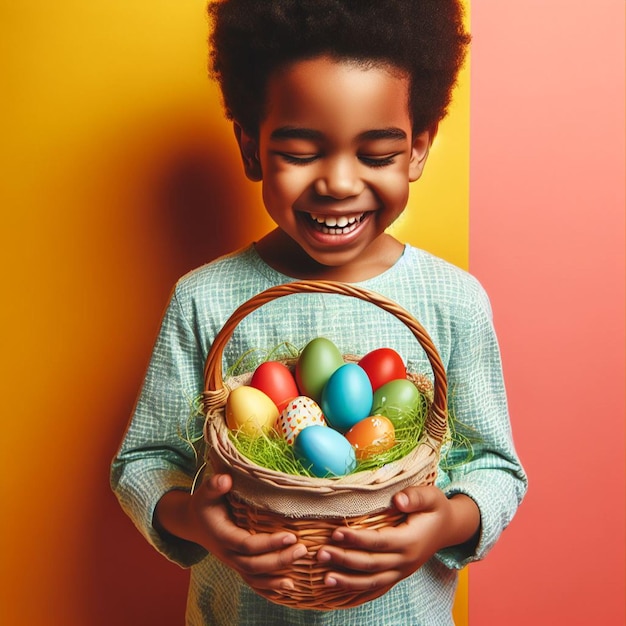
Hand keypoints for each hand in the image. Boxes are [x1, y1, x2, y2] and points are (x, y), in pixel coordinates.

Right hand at [154, 473, 307, 592]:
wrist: (194, 523)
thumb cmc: (205, 504)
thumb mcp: (206, 492)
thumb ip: (215, 485)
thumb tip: (226, 480)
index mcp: (222, 536)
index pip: (247, 545)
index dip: (269, 543)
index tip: (291, 535)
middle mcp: (227, 554)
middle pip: (254, 565)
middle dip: (279, 560)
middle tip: (303, 550)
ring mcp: (233, 563)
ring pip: (254, 578)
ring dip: (276, 580)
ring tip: (297, 579)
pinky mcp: (238, 566)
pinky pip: (254, 583)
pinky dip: (270, 590)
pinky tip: (288, 590)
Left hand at [315, 486, 479, 598]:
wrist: (448, 528)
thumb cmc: (435, 508)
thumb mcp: (431, 496)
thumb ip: (416, 497)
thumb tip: (398, 499)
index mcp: (411, 541)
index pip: (379, 542)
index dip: (357, 539)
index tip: (336, 532)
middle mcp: (405, 561)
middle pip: (371, 564)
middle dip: (344, 559)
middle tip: (321, 553)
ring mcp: (401, 571)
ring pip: (372, 582)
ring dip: (347, 581)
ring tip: (324, 577)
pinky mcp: (397, 575)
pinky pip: (376, 589)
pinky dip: (358, 592)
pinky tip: (339, 591)